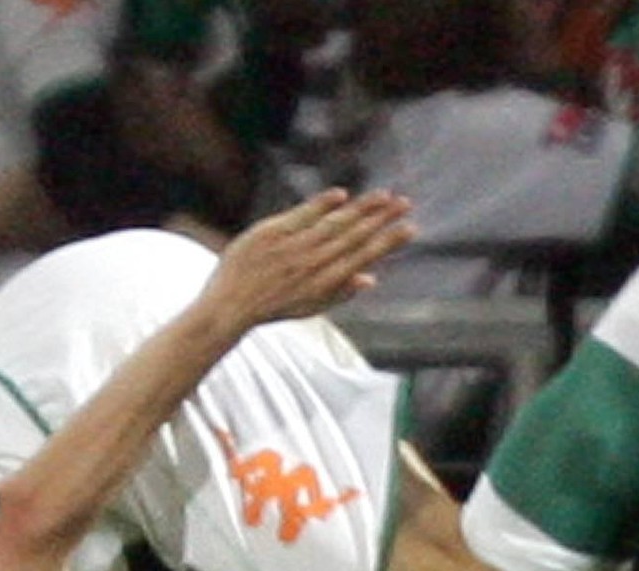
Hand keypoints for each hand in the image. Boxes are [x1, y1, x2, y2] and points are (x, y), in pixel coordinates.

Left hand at [203, 188, 414, 331]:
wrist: (229, 306)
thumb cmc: (270, 307)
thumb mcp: (308, 308)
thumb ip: (340, 293)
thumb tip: (371, 279)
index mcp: (324, 284)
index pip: (363, 258)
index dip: (388, 243)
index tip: (409, 229)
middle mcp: (313, 265)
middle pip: (354, 237)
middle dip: (383, 220)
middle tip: (406, 203)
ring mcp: (293, 248)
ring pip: (334, 224)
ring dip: (362, 209)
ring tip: (384, 196)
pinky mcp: (272, 234)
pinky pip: (302, 216)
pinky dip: (323, 205)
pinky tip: (343, 195)